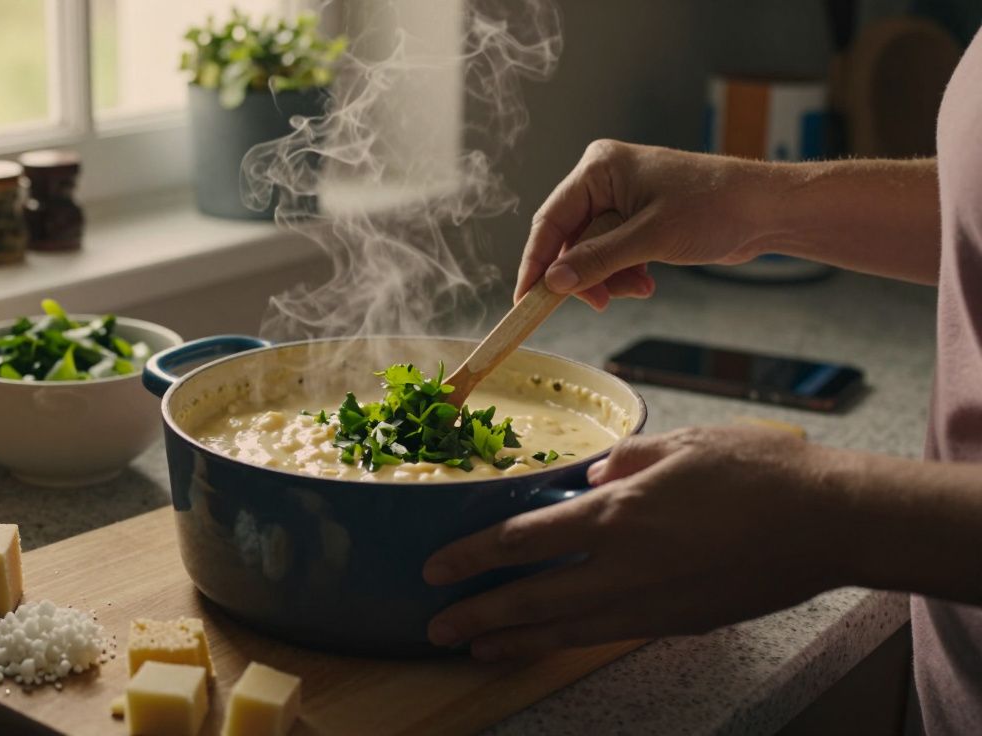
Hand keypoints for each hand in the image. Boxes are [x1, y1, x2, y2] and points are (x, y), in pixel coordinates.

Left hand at [423, 426, 849, 659]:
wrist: (828, 521)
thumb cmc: (758, 469)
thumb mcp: (680, 443)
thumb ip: (625, 461)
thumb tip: (593, 474)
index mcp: (618, 512)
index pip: (523, 540)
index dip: (473, 556)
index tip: (437, 567)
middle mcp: (626, 566)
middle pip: (533, 598)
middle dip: (479, 614)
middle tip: (437, 628)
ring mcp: (653, 601)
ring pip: (567, 629)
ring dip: (516, 640)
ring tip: (477, 647)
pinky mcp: (679, 621)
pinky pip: (609, 634)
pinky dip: (568, 642)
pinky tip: (548, 643)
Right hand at [518, 140, 775, 308]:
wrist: (766, 210)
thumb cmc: (714, 207)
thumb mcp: (649, 238)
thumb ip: (597, 260)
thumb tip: (553, 283)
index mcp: (599, 168)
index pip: (550, 220)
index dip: (536, 263)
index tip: (525, 299)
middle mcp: (604, 180)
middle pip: (568, 240)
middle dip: (583, 275)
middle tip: (599, 302)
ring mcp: (621, 201)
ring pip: (589, 253)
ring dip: (607, 278)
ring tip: (639, 288)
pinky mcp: (637, 220)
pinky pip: (611, 254)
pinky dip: (622, 274)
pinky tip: (646, 282)